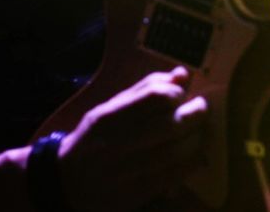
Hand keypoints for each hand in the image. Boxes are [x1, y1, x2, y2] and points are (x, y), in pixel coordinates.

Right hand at [56, 67, 207, 211]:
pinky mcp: (134, 194)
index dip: (175, 93)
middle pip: (169, 125)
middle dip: (195, 114)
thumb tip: (181, 74)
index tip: (182, 94)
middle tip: (202, 109)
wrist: (67, 183)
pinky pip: (172, 176)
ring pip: (174, 151)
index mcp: (106, 118)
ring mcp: (124, 171)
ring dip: (196, 139)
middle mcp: (115, 143)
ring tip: (201, 132)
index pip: (153, 98)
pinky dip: (191, 164)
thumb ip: (143, 91)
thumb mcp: (107, 110)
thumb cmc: (92, 140)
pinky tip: (197, 157)